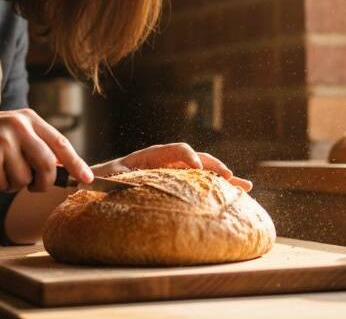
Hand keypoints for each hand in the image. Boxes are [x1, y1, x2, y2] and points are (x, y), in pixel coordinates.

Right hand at [0, 109, 93, 192]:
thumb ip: (35, 145)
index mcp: (28, 118)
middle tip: (32, 186)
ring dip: (10, 185)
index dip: (77, 163)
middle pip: (47, 166)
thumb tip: (64, 169)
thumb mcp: (10, 132)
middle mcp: (18, 126)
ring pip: (23, 180)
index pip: (61, 143)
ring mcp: (3, 140)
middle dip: (43, 184)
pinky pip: (1, 186)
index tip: (88, 179)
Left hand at [91, 142, 252, 191]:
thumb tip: (127, 182)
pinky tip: (235, 195)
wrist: (100, 183)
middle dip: (214, 167)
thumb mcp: (110, 177)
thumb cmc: (103, 179)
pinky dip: (217, 189)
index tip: (195, 169)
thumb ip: (119, 177)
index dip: (188, 156)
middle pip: (197, 159)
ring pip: (204, 172)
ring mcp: (175, 173)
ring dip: (223, 179)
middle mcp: (167, 161)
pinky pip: (200, 185)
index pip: (176, 149)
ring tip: (245, 186)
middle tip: (230, 177)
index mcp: (152, 155)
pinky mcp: (178, 185)